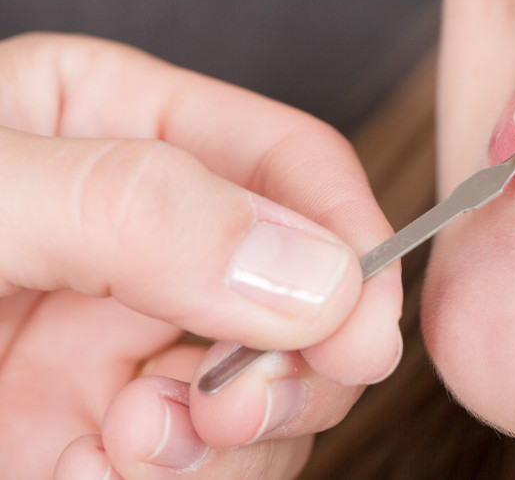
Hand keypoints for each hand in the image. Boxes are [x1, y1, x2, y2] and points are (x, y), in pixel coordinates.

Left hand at [0, 33, 402, 477]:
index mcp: (122, 126)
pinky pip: (214, 462)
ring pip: (277, 389)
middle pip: (308, 289)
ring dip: (242, 433)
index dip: (348, 237)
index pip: (292, 162)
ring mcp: (128, 341)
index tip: (359, 327)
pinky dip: (192, 479)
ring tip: (142, 446)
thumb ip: (139, 209)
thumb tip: (316, 275)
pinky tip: (100, 469)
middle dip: (301, 358)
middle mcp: (149, 236)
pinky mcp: (104, 434)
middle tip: (243, 405)